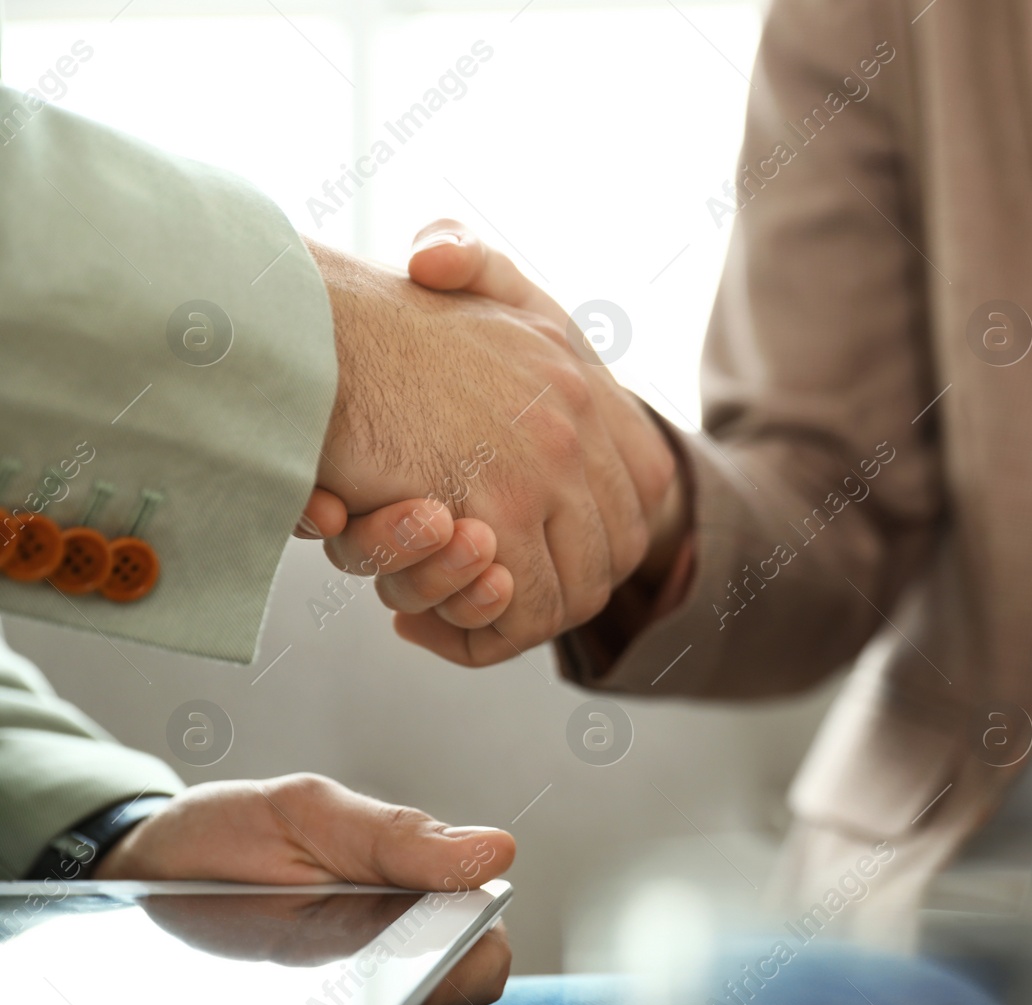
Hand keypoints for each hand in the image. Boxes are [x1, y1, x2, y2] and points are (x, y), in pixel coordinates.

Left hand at [96, 774, 515, 1004]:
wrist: (142, 870)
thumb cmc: (235, 832)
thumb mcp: (306, 813)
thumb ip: (396, 836)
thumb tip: (497, 851)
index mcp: (414, 887)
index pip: (482, 945)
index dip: (471, 958)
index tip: (430, 949)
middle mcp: (393, 949)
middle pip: (443, 996)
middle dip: (412, 992)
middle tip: (349, 968)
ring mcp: (344, 996)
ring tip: (300, 995)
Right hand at [304, 235, 686, 665]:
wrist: (301, 321)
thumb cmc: (356, 313)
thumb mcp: (446, 267)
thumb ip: (469, 261)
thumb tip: (442, 266)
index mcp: (578, 375)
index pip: (647, 484)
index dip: (602, 537)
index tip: (525, 557)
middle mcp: (578, 419)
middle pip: (613, 552)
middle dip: (546, 597)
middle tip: (472, 606)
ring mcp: (542, 467)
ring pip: (561, 592)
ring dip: (496, 618)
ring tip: (423, 616)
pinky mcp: (492, 510)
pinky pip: (513, 607)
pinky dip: (471, 633)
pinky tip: (410, 626)